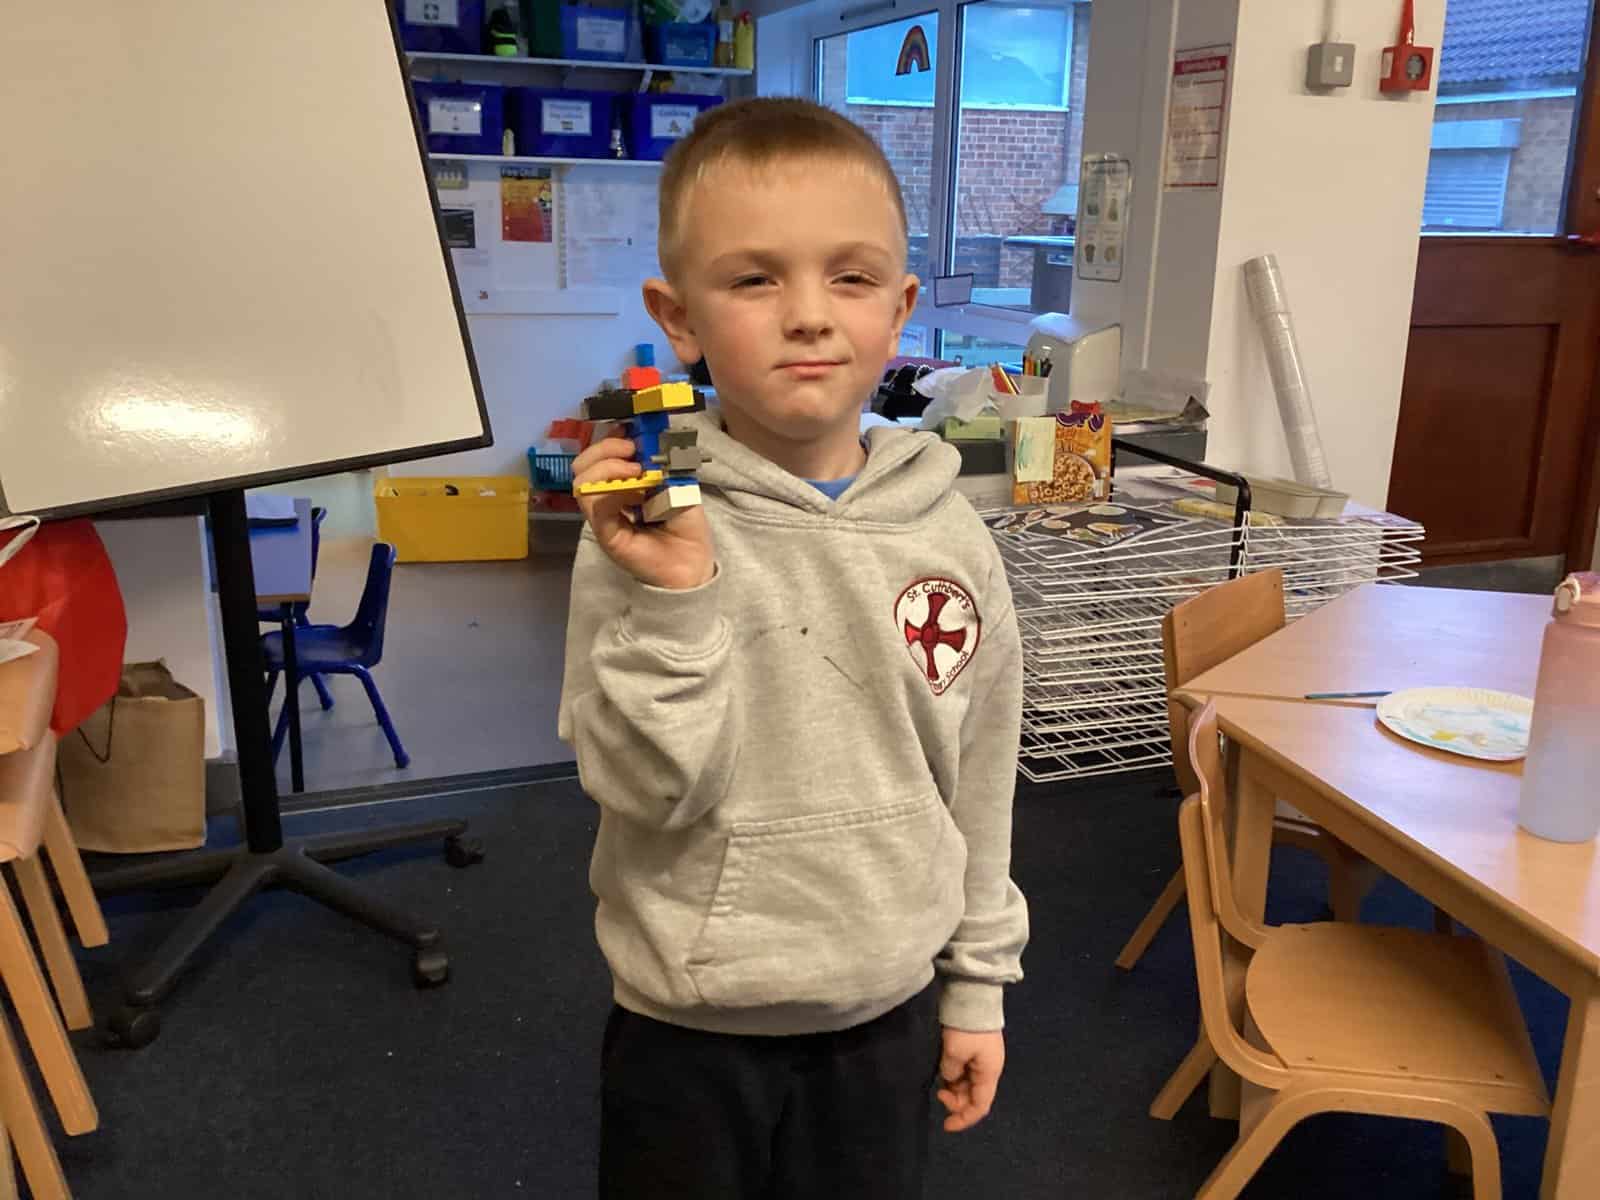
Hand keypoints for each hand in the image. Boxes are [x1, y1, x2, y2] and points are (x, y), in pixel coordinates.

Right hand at [572, 432, 714, 591]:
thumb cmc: (686, 527)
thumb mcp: (680, 486)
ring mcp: (604, 516)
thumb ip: (665, 464)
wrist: (692, 566)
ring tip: (636, 472)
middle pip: (582, 465)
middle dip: (605, 448)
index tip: (629, 429)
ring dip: (607, 468)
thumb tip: (653, 437)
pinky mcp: (606, 534)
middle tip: (631, 450)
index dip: (610, 437)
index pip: (599, 454)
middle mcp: (607, 498)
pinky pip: (595, 508)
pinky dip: (611, 492)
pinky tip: (634, 493)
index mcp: (622, 483)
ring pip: (582, 483)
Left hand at [937, 1028, 1004, 1132]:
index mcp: (989, 1073)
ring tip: (939, 1078)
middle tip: (938, 1093)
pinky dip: (952, 1075)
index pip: (980, 1106)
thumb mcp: (954, 1052)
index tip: (946, 1125)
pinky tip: (942, 1068)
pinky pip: (963, 1070)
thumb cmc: (966, 1027)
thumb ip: (950, 1072)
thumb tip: (948, 1078)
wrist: (972, 994)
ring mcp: (981, 1058)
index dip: (964, 1119)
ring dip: (953, 1087)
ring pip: (966, 1084)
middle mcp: (988, 1069)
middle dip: (955, 1101)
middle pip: (973, 1096)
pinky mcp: (974, 1048)